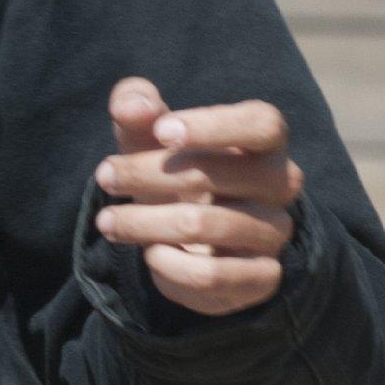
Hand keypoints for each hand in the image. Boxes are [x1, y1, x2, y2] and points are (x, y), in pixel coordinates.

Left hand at [95, 78, 301, 318]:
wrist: (185, 235)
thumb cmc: (171, 169)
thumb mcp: (149, 133)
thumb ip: (137, 107)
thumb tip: (131, 107)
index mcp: (264, 141)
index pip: (262, 124)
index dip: (214, 126)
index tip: (161, 131)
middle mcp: (280, 184)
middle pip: (223, 175)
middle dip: (151, 174)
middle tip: (104, 176)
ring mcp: (275, 232)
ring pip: (209, 227)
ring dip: (146, 224)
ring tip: (108, 221)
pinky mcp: (261, 277)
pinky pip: (212, 275)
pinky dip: (169, 266)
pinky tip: (149, 254)